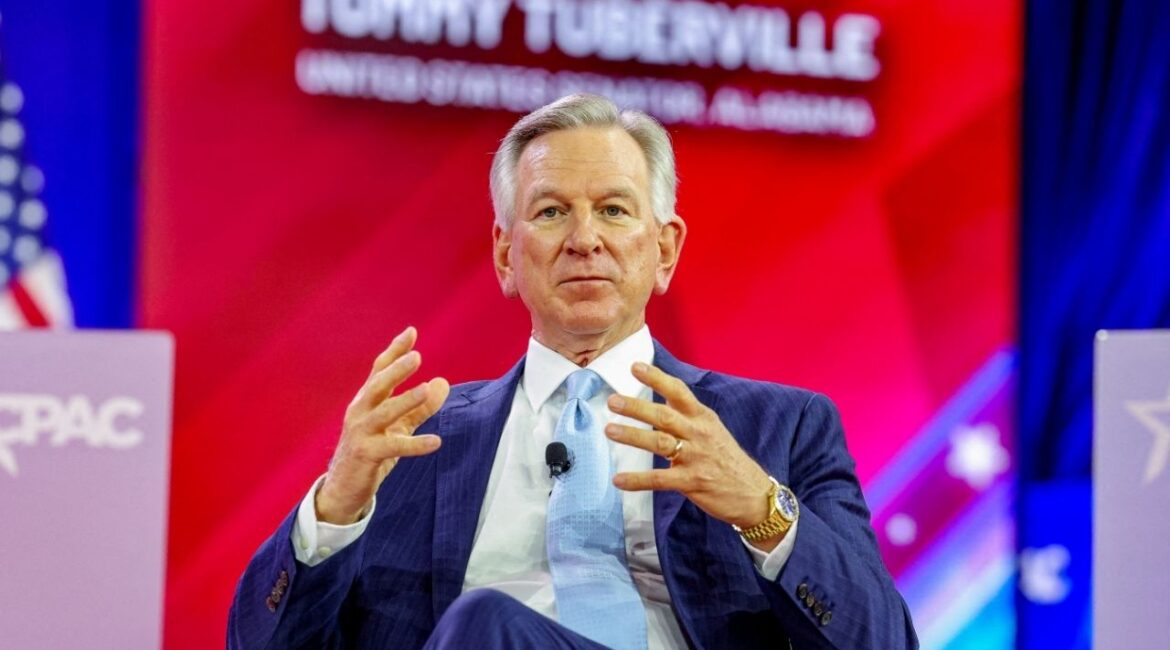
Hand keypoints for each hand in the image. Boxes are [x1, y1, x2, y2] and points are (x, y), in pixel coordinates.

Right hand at [316, 326, 449, 524]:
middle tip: (417, 356)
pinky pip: (393, 447)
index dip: (395, 351)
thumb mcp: (398, 426)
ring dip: (405, 401)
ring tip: (426, 390)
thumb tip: (443, 383)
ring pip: (383, 413)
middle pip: (378, 386)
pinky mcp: (366, 454)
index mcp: (366, 400)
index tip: (412, 331)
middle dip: (396, 370)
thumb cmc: (371, 451)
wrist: (343, 488)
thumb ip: (420, 407)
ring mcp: (361, 433)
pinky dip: (415, 444)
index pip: (380, 370)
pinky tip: (435, 442)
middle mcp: (360, 412)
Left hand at [605, 362, 778, 547]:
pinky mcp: (692, 482)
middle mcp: (699, 433)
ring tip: (610, 430)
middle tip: (613, 401)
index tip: (635, 367)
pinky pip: (660, 479)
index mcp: (703, 418)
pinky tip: (618, 480)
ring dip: (633, 436)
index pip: (678, 392)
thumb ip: (687, 416)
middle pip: (664, 416)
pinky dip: (638, 480)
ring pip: (660, 442)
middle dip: (637, 407)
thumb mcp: (712, 430)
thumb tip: (661, 397)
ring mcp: (696, 457)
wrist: (754, 494)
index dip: (657, 378)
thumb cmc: (727, 460)